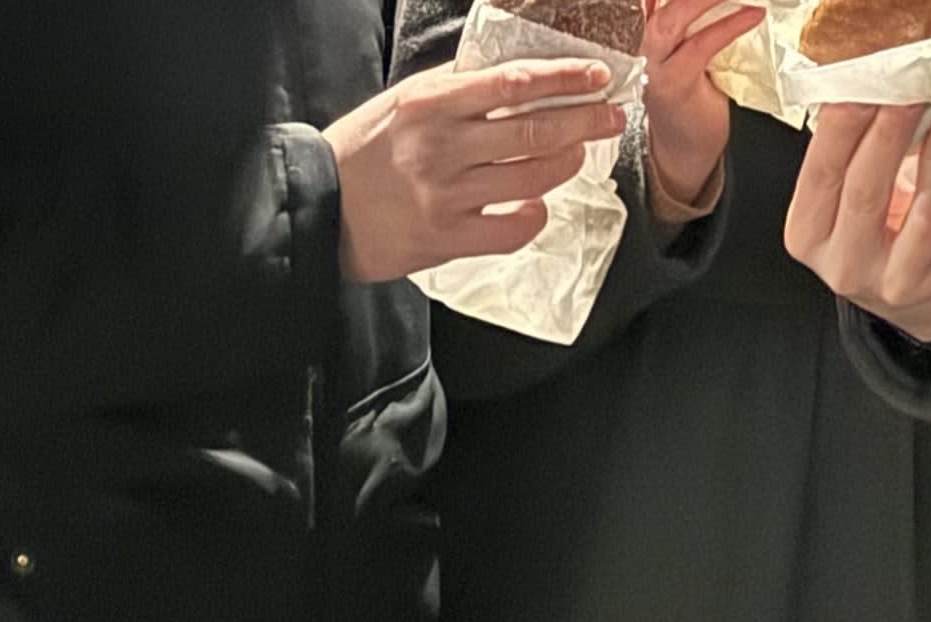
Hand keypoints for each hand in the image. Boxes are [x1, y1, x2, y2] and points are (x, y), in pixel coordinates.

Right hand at [322, 59, 625, 282]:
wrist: (320, 208)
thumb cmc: (364, 152)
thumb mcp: (402, 103)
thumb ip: (455, 91)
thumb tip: (515, 78)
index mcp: (429, 104)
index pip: (513, 83)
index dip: (564, 78)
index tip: (595, 75)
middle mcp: (440, 147)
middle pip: (536, 132)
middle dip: (585, 121)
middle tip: (610, 115)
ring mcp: (446, 195)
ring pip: (534, 178)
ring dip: (567, 164)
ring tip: (578, 154)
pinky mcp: (448, 238)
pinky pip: (514, 229)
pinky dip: (535, 215)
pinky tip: (536, 206)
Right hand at [641, 0, 765, 203]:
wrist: (686, 147)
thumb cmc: (695, 92)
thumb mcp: (694, 44)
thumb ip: (698, 17)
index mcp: (648, 24)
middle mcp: (643, 40)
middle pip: (660, 1)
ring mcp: (653, 63)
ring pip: (672, 18)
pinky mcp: (672, 85)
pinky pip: (698, 47)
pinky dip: (726, 27)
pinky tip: (752, 15)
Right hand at [785, 104, 930, 343]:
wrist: (918, 298)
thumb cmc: (878, 232)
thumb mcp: (845, 201)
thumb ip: (854, 151)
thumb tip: (880, 79)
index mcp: (807, 233)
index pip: (821, 173)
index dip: (841, 126)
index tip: (862, 81)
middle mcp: (843, 263)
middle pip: (866, 189)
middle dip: (890, 132)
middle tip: (911, 86)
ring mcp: (894, 279)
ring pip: (924, 207)